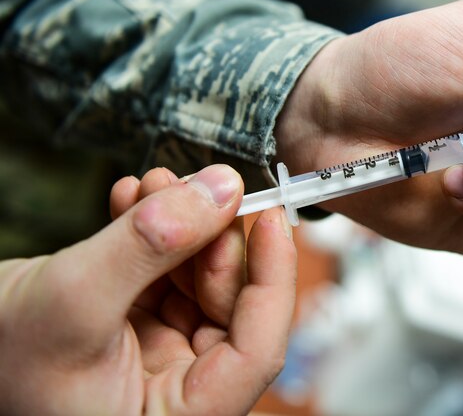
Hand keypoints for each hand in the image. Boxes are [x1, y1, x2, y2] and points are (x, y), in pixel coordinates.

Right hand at [0, 165, 296, 414]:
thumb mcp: (76, 297)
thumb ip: (153, 242)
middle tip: (196, 189)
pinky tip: (136, 198)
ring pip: (197, 281)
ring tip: (156, 185)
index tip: (273, 219)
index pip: (257, 351)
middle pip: (228, 307)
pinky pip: (164, 272)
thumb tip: (223, 189)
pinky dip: (155, 233)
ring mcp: (157, 356)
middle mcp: (175, 391)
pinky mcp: (135, 325)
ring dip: (183, 226)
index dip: (273, 280)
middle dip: (213, 238)